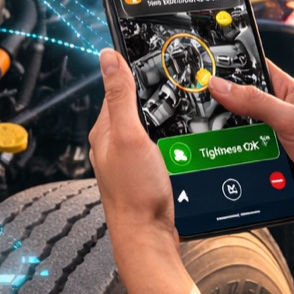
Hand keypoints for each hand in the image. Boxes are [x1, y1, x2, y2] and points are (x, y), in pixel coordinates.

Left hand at [89, 49, 212, 293]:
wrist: (148, 238)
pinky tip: (188, 138)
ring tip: (187, 105)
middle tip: (179, 79)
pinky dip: (175, 137)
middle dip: (156, 93)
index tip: (155, 55)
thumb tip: (108, 57)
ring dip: (168, 116)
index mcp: (105, 130)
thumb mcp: (128, 135)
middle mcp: (115, 144)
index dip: (136, 69)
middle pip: (138, 106)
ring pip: (153, 126)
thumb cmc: (135, 193)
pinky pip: (163, 146)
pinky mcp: (149, 173)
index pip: (118, 87)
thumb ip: (120, 95)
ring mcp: (132, 160)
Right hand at [208, 61, 293, 232]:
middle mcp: (273, 117)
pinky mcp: (259, 166)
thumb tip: (222, 86)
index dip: (231, 66)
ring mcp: (265, 142)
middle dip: (219, 107)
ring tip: (206, 136)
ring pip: (231, 134)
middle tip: (196, 105)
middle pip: (235, 104)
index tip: (206, 65)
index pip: (255, 70)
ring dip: (223, 138)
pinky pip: (234, 160)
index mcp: (286, 95)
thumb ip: (258, 103)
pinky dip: (227, 161)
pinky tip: (218, 161)